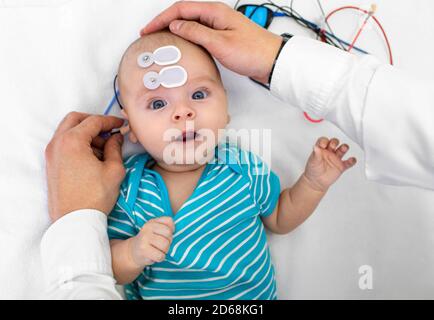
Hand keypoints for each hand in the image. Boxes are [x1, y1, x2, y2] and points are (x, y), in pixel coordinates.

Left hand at [45, 112, 124, 221]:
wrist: (75, 221)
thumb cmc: (94, 197)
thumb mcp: (113, 170)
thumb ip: (115, 148)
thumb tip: (115, 138)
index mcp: (72, 141)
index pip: (93, 121)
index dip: (110, 121)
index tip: (120, 124)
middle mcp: (57, 143)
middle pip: (75, 120)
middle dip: (94, 122)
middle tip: (109, 131)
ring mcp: (51, 154)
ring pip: (68, 131)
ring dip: (85, 133)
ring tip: (103, 148)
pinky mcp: (51, 164)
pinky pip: (63, 144)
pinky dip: (77, 143)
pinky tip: (92, 156)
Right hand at [128, 217, 174, 266]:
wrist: (133, 251)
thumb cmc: (150, 241)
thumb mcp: (156, 230)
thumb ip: (166, 227)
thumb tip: (174, 232)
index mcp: (152, 222)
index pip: (169, 221)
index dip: (171, 230)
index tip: (164, 235)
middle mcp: (148, 228)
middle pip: (169, 234)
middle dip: (168, 242)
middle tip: (161, 245)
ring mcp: (145, 238)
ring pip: (165, 245)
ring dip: (164, 251)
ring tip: (158, 250)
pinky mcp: (143, 250)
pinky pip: (160, 256)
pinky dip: (160, 258)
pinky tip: (154, 256)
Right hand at [140, 1, 282, 83]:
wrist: (272, 61)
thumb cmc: (251, 52)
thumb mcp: (219, 43)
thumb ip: (196, 32)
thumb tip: (176, 25)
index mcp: (214, 11)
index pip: (181, 9)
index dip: (161, 18)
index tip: (148, 29)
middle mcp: (216, 15)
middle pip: (184, 13)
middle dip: (164, 21)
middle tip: (149, 32)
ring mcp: (219, 25)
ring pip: (191, 22)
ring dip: (174, 28)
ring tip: (161, 37)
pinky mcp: (222, 35)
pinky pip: (199, 31)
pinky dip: (186, 35)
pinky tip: (182, 43)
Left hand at [304, 137, 356, 191]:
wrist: (316, 181)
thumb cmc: (313, 170)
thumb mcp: (313, 162)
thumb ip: (316, 154)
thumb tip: (316, 147)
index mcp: (321, 149)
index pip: (323, 141)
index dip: (324, 141)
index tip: (323, 144)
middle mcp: (329, 152)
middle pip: (334, 142)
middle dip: (334, 142)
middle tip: (333, 146)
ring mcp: (336, 158)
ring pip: (342, 150)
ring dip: (344, 147)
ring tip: (344, 148)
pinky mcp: (341, 166)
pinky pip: (348, 162)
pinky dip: (351, 161)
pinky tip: (352, 160)